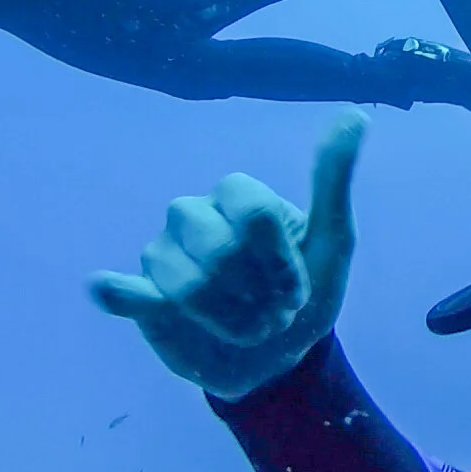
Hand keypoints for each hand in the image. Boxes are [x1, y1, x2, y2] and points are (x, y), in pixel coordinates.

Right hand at [90, 110, 366, 400]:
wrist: (277, 358)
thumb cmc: (304, 292)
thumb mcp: (332, 240)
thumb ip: (333, 179)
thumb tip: (355, 114)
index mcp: (239, 196)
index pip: (256, 213)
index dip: (281, 263)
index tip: (297, 291)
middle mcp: (195, 216)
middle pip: (219, 249)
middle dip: (257, 295)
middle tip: (272, 314)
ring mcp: (163, 255)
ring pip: (183, 281)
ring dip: (227, 318)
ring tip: (246, 328)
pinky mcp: (142, 298)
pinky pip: (122, 289)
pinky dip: (118, 291)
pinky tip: (115, 289)